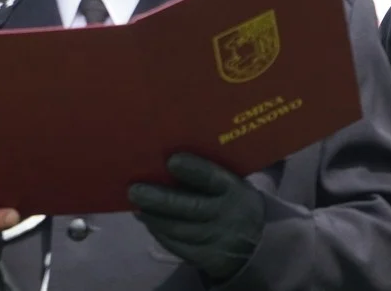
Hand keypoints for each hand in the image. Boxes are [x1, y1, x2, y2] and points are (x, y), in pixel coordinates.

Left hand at [128, 153, 266, 281]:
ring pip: (179, 229)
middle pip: (191, 208)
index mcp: (235, 190)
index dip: (194, 170)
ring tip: (135, 203)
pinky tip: (146, 219)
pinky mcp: (203, 256)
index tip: (172, 160)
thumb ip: (222, 165)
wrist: (255, 244)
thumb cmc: (237, 201)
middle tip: (135, 190)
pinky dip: (158, 232)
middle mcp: (225, 215)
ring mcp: (215, 238)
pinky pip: (176, 245)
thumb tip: (204, 135)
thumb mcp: (240, 182)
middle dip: (161, 200)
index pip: (214, 180)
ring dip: (154, 216)